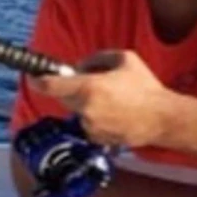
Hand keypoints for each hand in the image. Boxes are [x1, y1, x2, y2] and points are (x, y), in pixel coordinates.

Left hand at [28, 50, 170, 147]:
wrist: (162, 118)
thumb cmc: (146, 88)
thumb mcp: (124, 58)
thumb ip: (96, 58)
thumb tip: (80, 66)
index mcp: (89, 87)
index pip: (51, 85)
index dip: (38, 80)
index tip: (34, 77)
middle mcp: (85, 109)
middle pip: (63, 98)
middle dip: (71, 89)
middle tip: (91, 83)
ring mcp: (90, 126)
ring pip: (77, 111)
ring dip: (86, 103)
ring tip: (112, 99)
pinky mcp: (97, 138)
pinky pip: (88, 124)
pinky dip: (95, 117)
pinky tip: (116, 113)